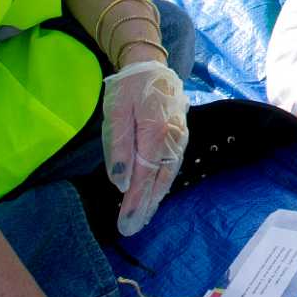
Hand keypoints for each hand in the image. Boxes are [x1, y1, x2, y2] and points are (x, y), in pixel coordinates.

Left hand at [101, 60, 188, 236]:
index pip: (145, 175)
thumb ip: (118, 147)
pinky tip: (154, 195)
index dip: (135, 201)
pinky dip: (163, 184)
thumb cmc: (128, 88)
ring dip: (155, 198)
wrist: (150, 67)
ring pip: (169, 175)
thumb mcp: (116, 112)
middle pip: (160, 180)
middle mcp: (173, 139)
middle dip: (145, 207)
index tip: (126, 222)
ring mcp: (180, 138)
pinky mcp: (180, 138)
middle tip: (131, 230)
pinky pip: (172, 166)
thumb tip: (122, 182)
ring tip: (142, 219)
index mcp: (155, 131)